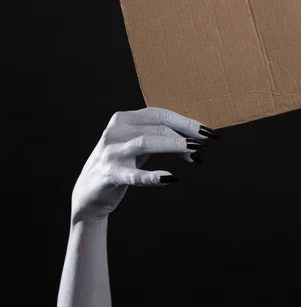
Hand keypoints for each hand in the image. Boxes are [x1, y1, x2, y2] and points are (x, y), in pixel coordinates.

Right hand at [71, 107, 217, 223]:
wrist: (89, 193)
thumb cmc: (120, 164)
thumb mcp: (137, 145)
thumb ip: (160, 138)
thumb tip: (194, 142)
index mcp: (123, 119)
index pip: (160, 114)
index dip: (185, 122)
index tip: (206, 132)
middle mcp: (115, 131)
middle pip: (157, 126)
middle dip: (185, 135)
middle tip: (204, 146)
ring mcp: (111, 153)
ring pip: (146, 142)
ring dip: (174, 146)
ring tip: (194, 154)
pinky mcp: (109, 175)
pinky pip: (134, 175)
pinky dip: (153, 176)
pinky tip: (170, 178)